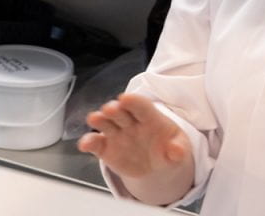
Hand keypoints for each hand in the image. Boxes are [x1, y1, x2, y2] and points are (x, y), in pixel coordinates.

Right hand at [79, 93, 193, 191]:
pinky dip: (88, 142)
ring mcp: (116, 133)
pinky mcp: (105, 148)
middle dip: (114, 109)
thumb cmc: (167, 148)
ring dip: (99, 120)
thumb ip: (178, 149)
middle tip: (111, 109)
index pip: (141, 106)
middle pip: (120, 111)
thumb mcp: (178, 147)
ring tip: (95, 119)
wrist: (156, 165)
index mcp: (149, 117)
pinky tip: (85, 144)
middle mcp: (129, 122)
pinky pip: (95, 143)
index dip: (134, 101)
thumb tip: (178, 152)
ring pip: (105, 123)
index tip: (126, 98)